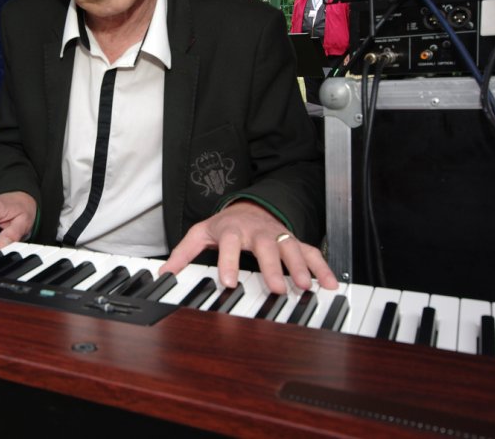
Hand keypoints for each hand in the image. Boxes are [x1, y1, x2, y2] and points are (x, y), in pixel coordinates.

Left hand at [158, 202, 337, 293]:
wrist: (248, 207)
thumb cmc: (224, 225)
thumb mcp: (200, 234)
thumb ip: (183, 253)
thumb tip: (164, 272)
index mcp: (232, 230)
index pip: (229, 244)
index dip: (228, 262)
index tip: (228, 282)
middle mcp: (257, 231)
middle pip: (266, 246)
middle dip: (271, 267)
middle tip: (276, 288)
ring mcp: (277, 235)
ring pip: (291, 248)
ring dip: (299, 267)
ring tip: (304, 286)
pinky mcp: (292, 241)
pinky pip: (310, 252)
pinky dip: (322, 267)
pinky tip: (329, 283)